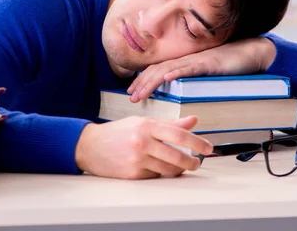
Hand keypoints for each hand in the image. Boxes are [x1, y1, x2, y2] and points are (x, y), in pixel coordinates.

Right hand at [75, 115, 212, 179]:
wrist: (90, 146)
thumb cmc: (118, 132)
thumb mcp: (143, 122)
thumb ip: (169, 123)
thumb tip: (193, 121)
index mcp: (147, 126)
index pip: (178, 134)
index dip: (196, 141)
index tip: (207, 147)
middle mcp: (142, 142)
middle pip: (176, 155)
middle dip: (192, 161)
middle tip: (197, 162)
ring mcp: (137, 159)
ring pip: (168, 169)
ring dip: (178, 169)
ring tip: (182, 166)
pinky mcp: (133, 174)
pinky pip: (155, 176)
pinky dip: (160, 173)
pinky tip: (158, 168)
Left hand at [128, 37, 275, 101]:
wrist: (250, 53)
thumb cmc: (231, 65)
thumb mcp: (207, 75)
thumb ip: (193, 81)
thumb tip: (181, 94)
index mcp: (185, 63)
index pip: (159, 70)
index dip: (143, 79)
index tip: (132, 91)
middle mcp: (187, 60)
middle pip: (158, 70)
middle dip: (142, 83)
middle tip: (130, 96)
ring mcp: (196, 61)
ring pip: (168, 70)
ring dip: (151, 82)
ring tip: (140, 92)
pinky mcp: (208, 63)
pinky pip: (189, 68)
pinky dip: (176, 73)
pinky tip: (166, 79)